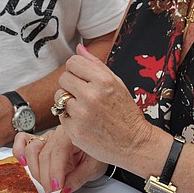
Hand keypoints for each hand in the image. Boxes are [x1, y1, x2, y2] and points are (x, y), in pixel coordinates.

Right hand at [12, 127, 106, 192]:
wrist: (100, 142)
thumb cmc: (97, 152)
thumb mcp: (94, 167)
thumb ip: (78, 178)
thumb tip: (63, 191)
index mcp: (73, 133)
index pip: (58, 152)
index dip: (55, 172)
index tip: (57, 188)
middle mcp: (58, 132)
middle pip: (44, 154)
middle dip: (46, 177)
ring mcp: (48, 136)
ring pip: (32, 149)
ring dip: (35, 170)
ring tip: (44, 183)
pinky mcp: (41, 142)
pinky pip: (24, 140)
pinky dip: (19, 150)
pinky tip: (23, 163)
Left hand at [55, 45, 153, 168]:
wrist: (134, 143)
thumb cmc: (126, 113)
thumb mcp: (117, 83)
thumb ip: (96, 64)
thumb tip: (80, 48)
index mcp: (103, 81)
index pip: (73, 62)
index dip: (76, 69)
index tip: (81, 76)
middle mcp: (91, 96)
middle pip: (63, 78)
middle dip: (70, 84)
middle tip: (82, 93)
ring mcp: (82, 114)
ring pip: (59, 97)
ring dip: (68, 101)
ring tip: (83, 108)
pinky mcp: (74, 131)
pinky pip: (61, 115)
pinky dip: (69, 117)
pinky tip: (83, 121)